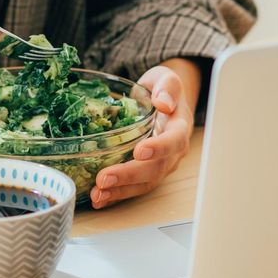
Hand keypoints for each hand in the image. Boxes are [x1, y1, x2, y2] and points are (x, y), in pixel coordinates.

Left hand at [90, 65, 194, 208]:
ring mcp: (162, 165)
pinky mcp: (148, 173)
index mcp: (179, 128)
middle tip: (103, 178)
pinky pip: (134, 187)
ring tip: (97, 194)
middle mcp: (173, 152)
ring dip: (120, 191)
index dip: (159, 148)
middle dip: (129, 176)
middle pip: (155, 169)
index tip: (139, 151)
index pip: (174, 141)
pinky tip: (98, 199)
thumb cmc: (163, 89)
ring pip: (144, 183)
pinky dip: (116, 194)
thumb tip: (164, 102)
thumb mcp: (166, 78)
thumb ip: (167, 87)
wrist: (165, 101)